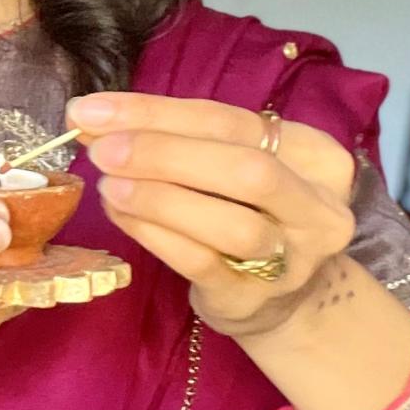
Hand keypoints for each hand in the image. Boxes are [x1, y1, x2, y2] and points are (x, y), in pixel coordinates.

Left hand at [67, 92, 357, 338]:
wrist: (277, 296)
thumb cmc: (245, 211)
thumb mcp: (223, 163)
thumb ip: (170, 136)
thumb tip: (92, 116)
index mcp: (315, 155)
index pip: (230, 120)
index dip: (156, 112)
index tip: (92, 110)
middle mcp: (317, 207)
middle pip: (245, 170)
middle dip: (164, 154)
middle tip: (101, 149)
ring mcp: (293, 260)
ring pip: (231, 224)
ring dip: (159, 199)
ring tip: (109, 185)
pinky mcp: (254, 299)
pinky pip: (202, 264)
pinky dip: (154, 235)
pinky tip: (121, 215)